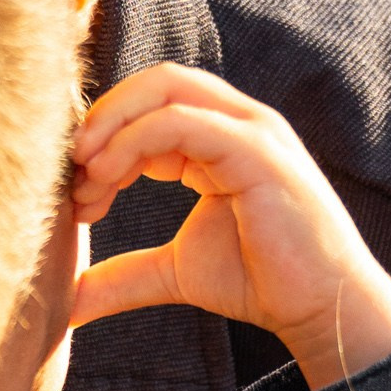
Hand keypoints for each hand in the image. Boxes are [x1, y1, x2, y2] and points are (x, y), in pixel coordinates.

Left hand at [70, 65, 390, 390]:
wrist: (322, 307)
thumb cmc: (261, 282)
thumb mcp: (175, 272)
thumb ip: (124, 274)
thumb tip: (68, 300)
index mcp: (220, 138)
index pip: (151, 106)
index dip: (105, 137)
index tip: (77, 193)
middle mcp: (237, 121)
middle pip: (154, 83)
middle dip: (102, 118)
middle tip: (70, 171)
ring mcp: (250, 129)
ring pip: (164, 90)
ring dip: (111, 127)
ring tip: (85, 178)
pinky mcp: (256, 149)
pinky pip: (182, 121)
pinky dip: (134, 141)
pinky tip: (108, 176)